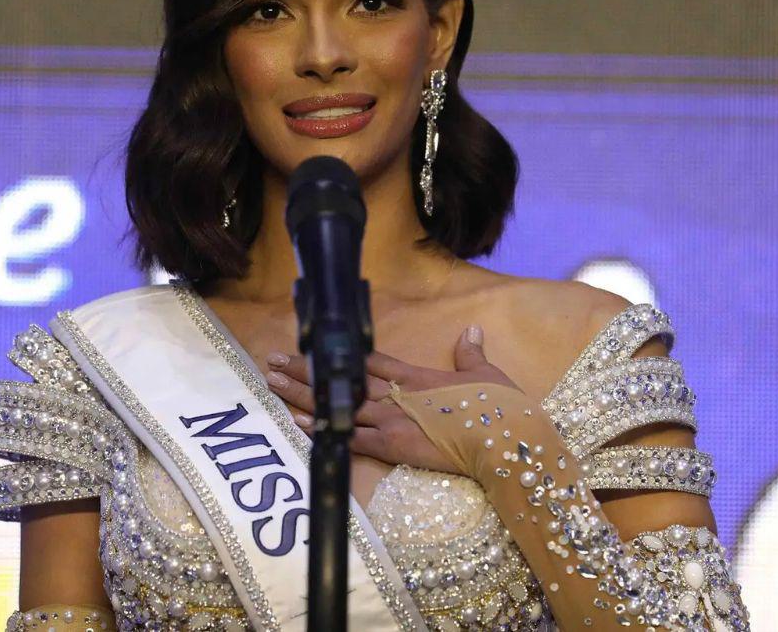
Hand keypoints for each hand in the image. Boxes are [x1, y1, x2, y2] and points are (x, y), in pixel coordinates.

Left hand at [263, 325, 520, 474]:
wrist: (504, 435)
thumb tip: (471, 332)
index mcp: (416, 376)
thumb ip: (471, 354)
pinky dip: (325, 429)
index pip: (369, 360)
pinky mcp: (392, 445)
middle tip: (272, 360)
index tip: (313, 344)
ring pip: (338, 404)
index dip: (339, 352)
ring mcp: (391, 419)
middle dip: (306, 370)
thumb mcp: (486, 374)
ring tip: (272, 384)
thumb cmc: (500, 405)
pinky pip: (350, 437)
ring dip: (303, 395)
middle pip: (342, 378)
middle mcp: (396, 394)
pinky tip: (299, 421)